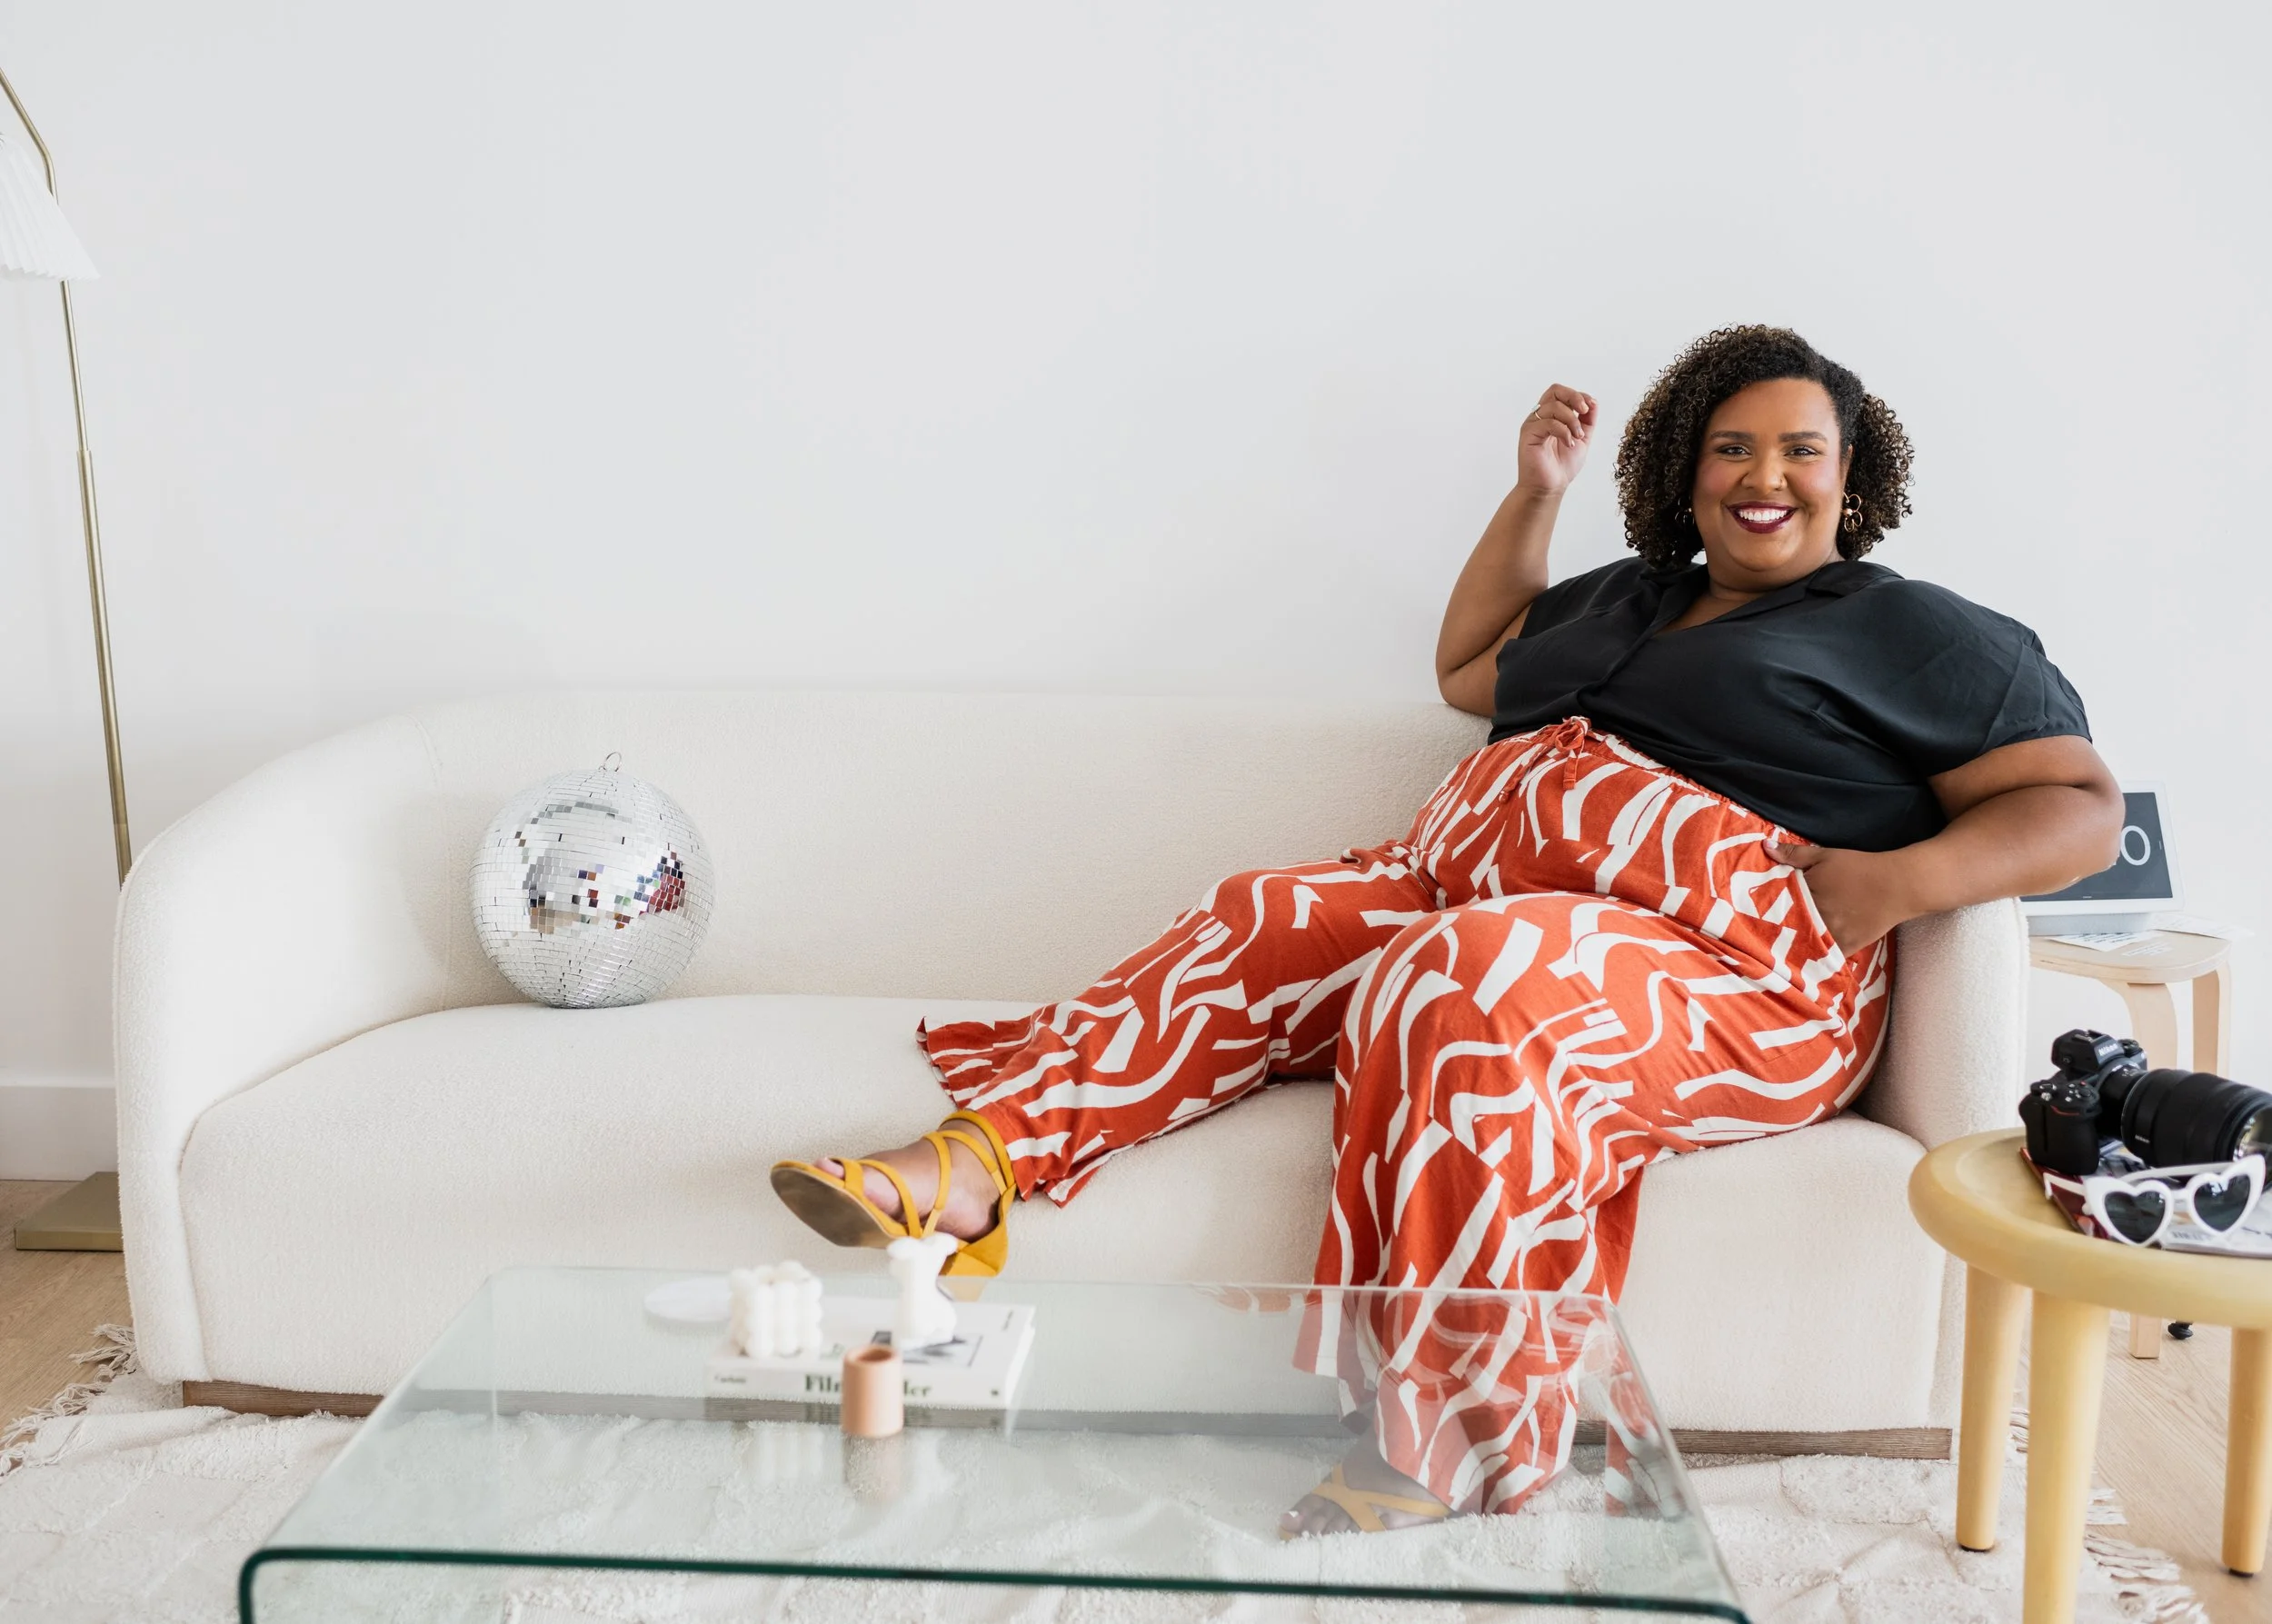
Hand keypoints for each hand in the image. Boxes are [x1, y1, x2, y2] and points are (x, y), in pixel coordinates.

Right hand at [1516, 384, 1597, 495]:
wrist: (1550, 487)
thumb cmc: (1562, 466)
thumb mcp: (1583, 437)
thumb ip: (1588, 420)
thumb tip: (1593, 402)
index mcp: (1551, 416)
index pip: (1561, 392)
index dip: (1578, 395)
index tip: (1590, 408)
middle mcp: (1540, 417)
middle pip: (1555, 391)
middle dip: (1574, 397)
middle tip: (1584, 411)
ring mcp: (1533, 425)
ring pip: (1554, 407)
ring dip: (1572, 421)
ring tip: (1577, 437)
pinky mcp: (1528, 435)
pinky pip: (1548, 423)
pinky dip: (1564, 431)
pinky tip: (1568, 443)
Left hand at [1767, 841, 1913, 953]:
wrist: (1898, 885)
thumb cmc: (1860, 867)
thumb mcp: (1825, 855)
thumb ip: (1794, 854)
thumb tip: (1765, 847)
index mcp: (1807, 894)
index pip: (1778, 904)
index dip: (1770, 907)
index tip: (1759, 911)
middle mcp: (1816, 917)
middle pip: (1790, 925)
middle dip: (1780, 927)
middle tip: (1767, 930)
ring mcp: (1832, 934)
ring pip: (1805, 944)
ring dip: (1796, 943)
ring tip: (1785, 944)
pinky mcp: (1847, 946)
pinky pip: (1826, 956)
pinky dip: (1817, 957)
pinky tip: (1807, 957)